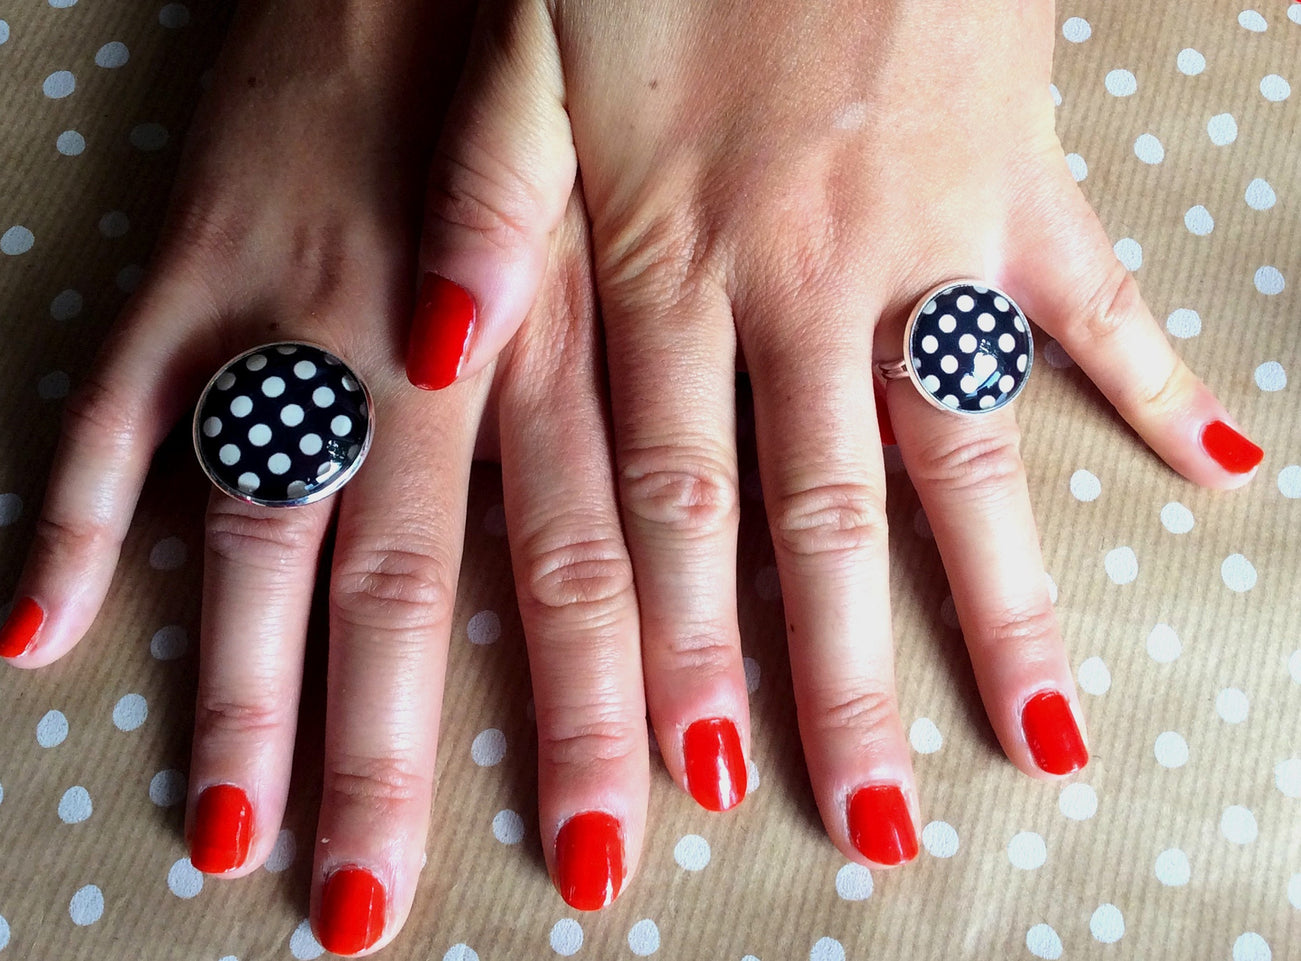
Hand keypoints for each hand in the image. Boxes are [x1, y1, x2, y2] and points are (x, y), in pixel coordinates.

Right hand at [0, 0, 652, 951]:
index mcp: (561, 343)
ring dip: (247, 690)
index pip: (585, 561)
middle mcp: (429, 351)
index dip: (612, 704)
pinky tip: (47, 633)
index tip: (634, 831)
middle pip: (416, 585)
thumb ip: (731, 346)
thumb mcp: (685, 193)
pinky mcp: (195, 254)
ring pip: (269, 525)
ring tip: (233, 838)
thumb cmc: (579, 60)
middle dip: (404, 756)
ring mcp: (295, 307)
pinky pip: (119, 396)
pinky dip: (82, 509)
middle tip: (379, 912)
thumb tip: (812, 484)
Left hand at [407, 0, 1265, 866]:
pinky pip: (1095, 290)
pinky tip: (1222, 469)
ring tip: (1042, 736)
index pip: (673, 501)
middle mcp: (803, 278)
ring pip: (965, 449)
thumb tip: (419, 355)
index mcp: (669, 262)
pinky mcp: (1016, 172)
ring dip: (1002, 600)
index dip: (682, 645)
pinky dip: (1154, 378)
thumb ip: (478, 212)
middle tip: (867, 820)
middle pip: (823, 518)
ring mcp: (927, 233)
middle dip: (841, 681)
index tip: (699, 772)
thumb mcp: (522, 58)